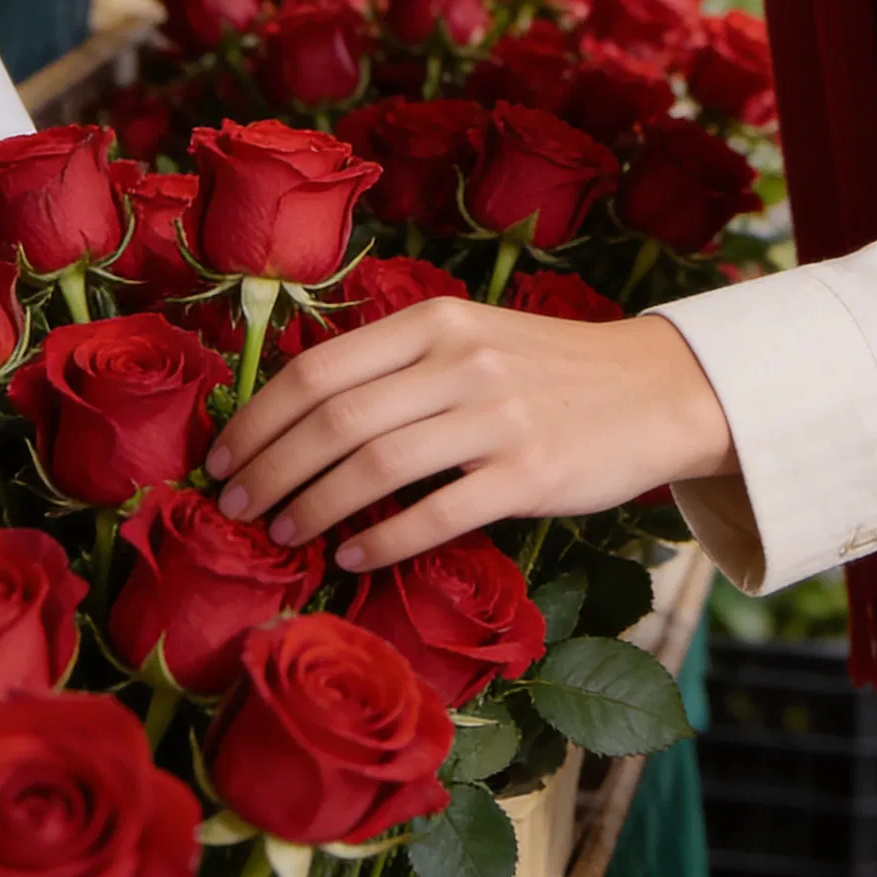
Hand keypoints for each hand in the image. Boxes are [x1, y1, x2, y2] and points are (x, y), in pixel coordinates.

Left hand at [205, 299, 737, 572]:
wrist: (656, 389)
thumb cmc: (549, 371)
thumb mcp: (472, 339)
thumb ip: (398, 365)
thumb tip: (296, 415)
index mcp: (436, 319)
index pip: (319, 369)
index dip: (257, 418)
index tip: (220, 458)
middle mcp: (462, 360)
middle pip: (333, 419)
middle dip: (267, 468)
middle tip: (232, 507)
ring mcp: (497, 415)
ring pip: (373, 466)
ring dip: (313, 506)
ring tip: (282, 534)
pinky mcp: (528, 472)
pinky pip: (435, 514)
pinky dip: (382, 540)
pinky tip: (352, 557)